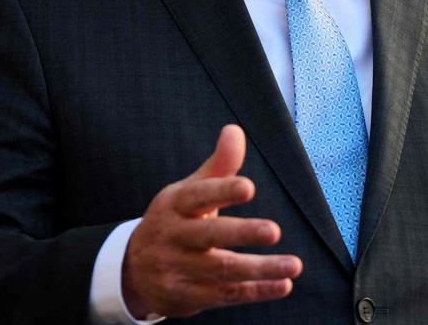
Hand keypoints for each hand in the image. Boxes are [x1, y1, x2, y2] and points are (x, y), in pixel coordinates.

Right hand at [121, 124, 303, 318]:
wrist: (133, 270)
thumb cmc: (175, 221)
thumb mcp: (188, 192)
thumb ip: (218, 167)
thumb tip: (235, 130)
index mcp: (174, 205)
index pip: (198, 196)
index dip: (222, 191)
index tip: (249, 187)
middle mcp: (173, 236)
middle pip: (209, 235)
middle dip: (242, 233)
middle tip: (274, 231)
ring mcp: (177, 269)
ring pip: (222, 270)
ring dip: (260, 269)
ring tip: (294, 264)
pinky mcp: (186, 297)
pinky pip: (225, 295)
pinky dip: (256, 291)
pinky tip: (283, 284)